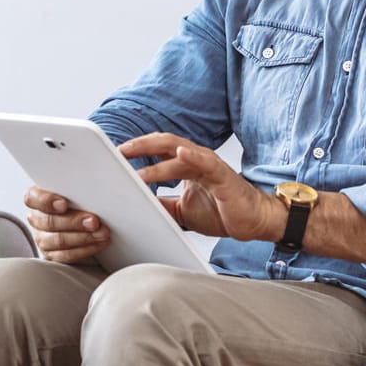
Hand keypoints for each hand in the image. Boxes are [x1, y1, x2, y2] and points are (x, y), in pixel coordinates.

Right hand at [24, 185, 109, 264]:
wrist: (86, 223)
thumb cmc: (80, 201)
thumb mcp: (77, 191)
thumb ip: (78, 188)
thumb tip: (95, 186)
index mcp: (37, 198)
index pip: (32, 198)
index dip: (46, 201)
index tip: (64, 204)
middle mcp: (37, 219)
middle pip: (49, 222)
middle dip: (74, 222)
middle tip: (94, 221)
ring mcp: (43, 238)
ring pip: (59, 240)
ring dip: (84, 237)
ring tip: (102, 233)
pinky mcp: (53, 255)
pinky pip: (67, 255)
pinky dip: (86, 249)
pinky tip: (99, 243)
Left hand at [120, 133, 281, 242]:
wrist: (252, 222)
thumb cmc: (221, 212)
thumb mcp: (181, 210)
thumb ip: (161, 204)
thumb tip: (135, 205)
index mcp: (186, 164)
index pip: (157, 149)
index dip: (136, 149)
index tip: (114, 155)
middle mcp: (196, 159)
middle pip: (163, 143)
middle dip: (139, 146)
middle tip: (118, 152)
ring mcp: (210, 164)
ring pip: (178, 153)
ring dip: (155, 161)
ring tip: (135, 167)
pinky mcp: (223, 175)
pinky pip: (206, 162)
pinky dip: (191, 155)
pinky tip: (179, 152)